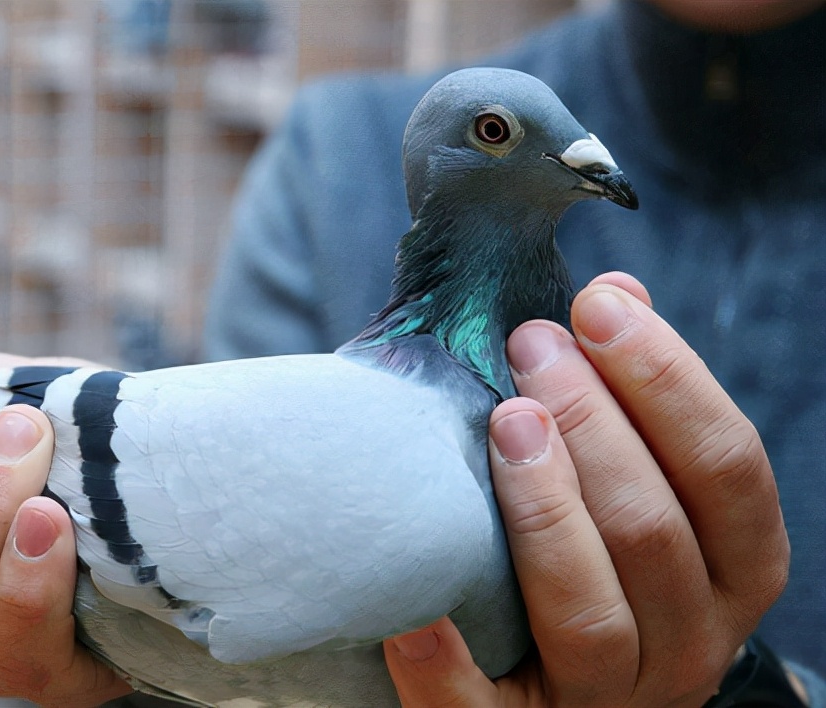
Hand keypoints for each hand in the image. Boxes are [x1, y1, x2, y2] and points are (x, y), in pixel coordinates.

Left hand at [384, 273, 789, 706]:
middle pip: (655, 531)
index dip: (669, 381)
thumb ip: (634, 407)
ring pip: (589, 612)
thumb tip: (616, 291)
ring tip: (505, 422)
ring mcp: (604, 701)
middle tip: (531, 344)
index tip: (600, 307)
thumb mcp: (639, 497)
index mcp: (730, 577)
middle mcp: (687, 646)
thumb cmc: (599, 568)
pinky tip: (412, 611)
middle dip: (596, 422)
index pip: (727, 470)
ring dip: (547, 509)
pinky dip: (444, 662)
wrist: (555, 700)